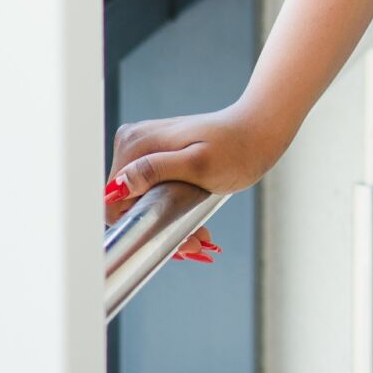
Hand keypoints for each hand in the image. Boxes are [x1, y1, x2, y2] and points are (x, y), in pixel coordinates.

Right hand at [104, 99, 290, 263]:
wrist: (261, 130)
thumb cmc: (237, 147)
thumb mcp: (199, 163)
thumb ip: (156, 171)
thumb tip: (118, 186)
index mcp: (135, 144)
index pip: (111, 201)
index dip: (136, 225)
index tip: (170, 237)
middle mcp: (133, 144)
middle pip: (127, 205)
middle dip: (157, 229)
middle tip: (195, 242)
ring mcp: (145, 151)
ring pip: (142, 204)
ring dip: (168, 226)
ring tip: (201, 238)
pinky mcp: (157, 159)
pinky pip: (154, 196)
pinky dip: (174, 214)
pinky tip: (198, 228)